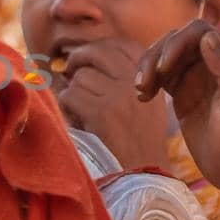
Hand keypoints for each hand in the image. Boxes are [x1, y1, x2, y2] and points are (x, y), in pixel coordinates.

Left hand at [56, 40, 171, 170]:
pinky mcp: (103, 113)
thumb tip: (83, 54)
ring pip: (80, 77)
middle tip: (70, 73)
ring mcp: (121, 96)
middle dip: (78, 59)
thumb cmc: (135, 140)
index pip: (120, 44)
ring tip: (80, 111)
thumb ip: (122, 75)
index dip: (98, 48)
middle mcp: (138, 82)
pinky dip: (67, 107)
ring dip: (73, 92)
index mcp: (152, 77)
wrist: (141, 175)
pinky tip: (77, 121)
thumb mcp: (142, 102)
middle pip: (98, 51)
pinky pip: (70, 95)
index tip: (87, 61)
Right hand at [136, 21, 219, 203]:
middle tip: (144, 84)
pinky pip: (160, 75)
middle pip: (176, 40)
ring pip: (164, 55)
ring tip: (141, 91)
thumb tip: (208, 36)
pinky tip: (142, 98)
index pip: (198, 32)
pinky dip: (147, 80)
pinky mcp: (183, 91)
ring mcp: (196, 76)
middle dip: (156, 56)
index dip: (176, 43)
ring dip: (147, 67)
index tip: (163, 68)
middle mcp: (213, 62)